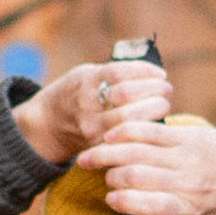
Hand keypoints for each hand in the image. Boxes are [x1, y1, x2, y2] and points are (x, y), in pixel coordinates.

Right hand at [13, 58, 170, 168]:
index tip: (161, 74)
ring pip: (128, 119)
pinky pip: (126, 136)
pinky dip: (145, 127)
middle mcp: (87, 101)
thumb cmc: (77, 92)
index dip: (145, 71)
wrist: (49, 123)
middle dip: (154, 91)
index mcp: (86, 79)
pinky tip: (155, 121)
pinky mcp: (97, 143)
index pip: (119, 72)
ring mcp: (91, 124)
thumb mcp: (87, 73)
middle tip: (166, 90)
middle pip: (127, 95)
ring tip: (164, 104)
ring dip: (153, 110)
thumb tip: (154, 73)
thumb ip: (113, 73)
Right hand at [76, 117, 215, 214]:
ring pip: (136, 150)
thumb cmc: (214, 205)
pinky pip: (149, 130)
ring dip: (107, 153)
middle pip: (135, 176)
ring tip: (90, 157)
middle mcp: (188, 183)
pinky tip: (110, 137)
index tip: (110, 200)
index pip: (147, 206)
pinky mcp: (189, 135)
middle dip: (112, 177)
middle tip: (105, 178)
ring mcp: (188, 156)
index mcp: (188, 209)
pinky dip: (124, 132)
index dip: (121, 203)